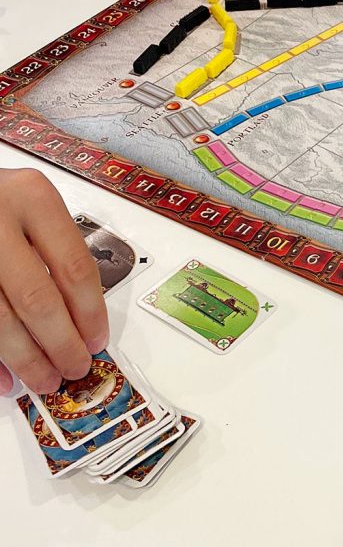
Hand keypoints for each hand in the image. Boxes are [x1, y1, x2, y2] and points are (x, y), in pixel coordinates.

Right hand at [0, 170, 107, 394]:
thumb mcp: (30, 206)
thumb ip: (53, 249)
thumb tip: (81, 317)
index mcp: (33, 199)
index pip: (73, 266)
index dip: (90, 311)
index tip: (97, 338)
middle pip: (37, 298)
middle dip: (59, 342)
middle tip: (74, 367)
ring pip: (0, 318)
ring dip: (24, 358)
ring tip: (43, 380)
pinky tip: (4, 377)